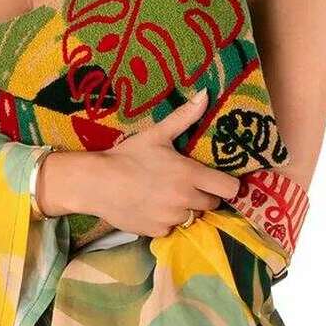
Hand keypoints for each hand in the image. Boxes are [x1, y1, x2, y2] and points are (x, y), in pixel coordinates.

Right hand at [43, 90, 243, 238]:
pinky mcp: (158, 231)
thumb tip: (206, 94)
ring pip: (192, 218)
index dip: (227, 185)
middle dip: (204, 196)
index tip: (219, 181)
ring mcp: (172, 218)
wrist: (97, 183)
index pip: (229, 188)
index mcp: (190, 174)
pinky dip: (166, 221)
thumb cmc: (128, 156)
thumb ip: (184, 117)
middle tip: (187, 185)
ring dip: (186, 209)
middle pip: (212, 205)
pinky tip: (152, 207)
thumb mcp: (157, 134)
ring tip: (167, 196)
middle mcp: (185, 199)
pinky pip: (172, 228)